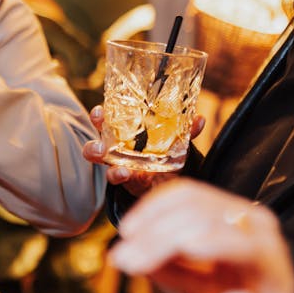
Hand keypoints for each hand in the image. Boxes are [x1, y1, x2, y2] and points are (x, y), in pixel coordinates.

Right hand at [83, 105, 205, 195]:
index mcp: (123, 131)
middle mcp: (115, 147)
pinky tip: (128, 175)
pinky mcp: (123, 180)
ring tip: (119, 169)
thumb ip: (186, 131)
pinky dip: (121, 176)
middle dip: (94, 144)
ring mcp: (116, 164)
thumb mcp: (174, 140)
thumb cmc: (163, 151)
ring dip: (106, 167)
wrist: (167, 178)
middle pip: (96, 143)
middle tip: (101, 146)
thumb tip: (199, 119)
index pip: (106, 121)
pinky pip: (116, 179)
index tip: (100, 112)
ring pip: (101, 164)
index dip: (99, 116)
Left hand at [108, 179, 293, 292]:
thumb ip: (166, 268)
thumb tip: (125, 254)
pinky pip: (238, 244)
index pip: (187, 193)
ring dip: (163, 239)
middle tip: (123, 257)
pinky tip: (185, 250)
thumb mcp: (195, 284)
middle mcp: (247, 217)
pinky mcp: (272, 261)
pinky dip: (208, 243)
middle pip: (191, 205)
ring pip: (206, 219)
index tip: (125, 232)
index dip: (151, 207)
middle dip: (150, 229)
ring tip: (137, 263)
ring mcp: (262, 236)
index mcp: (229, 215)